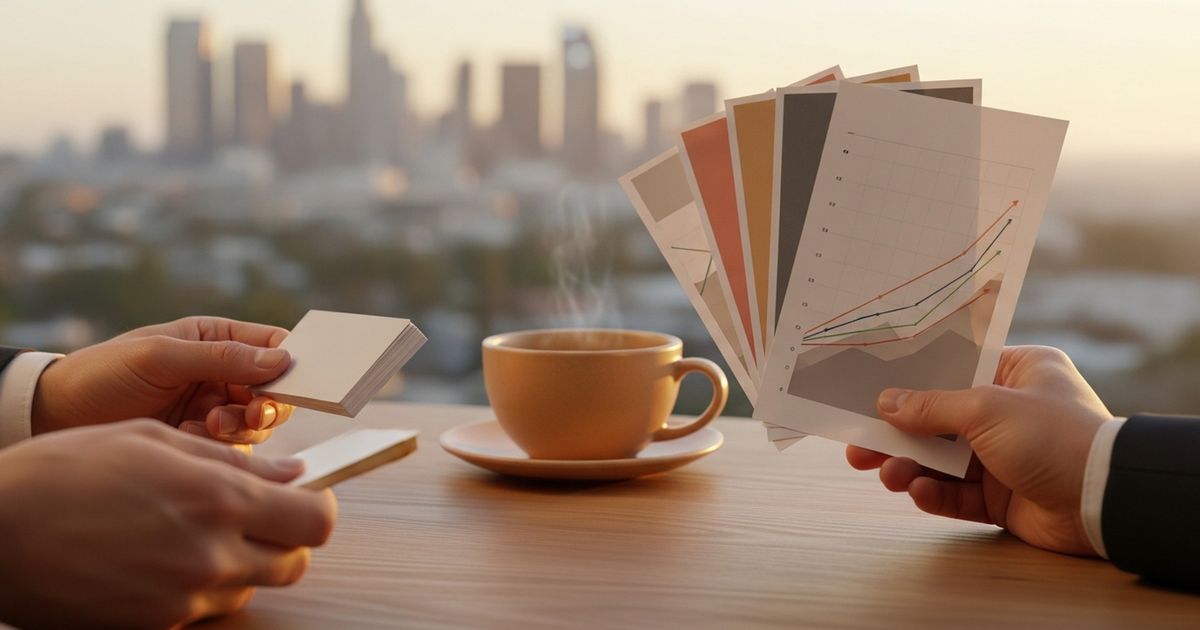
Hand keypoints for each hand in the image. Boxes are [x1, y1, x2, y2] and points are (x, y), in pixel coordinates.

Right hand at [0, 420, 335, 627]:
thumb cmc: (66, 470)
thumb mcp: (153, 440)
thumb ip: (231, 461)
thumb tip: (287, 475)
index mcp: (219, 497)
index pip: (316, 519)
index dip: (319, 507)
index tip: (308, 498)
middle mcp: (212, 553)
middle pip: (295, 562)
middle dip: (287, 538)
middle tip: (258, 517)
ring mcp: (184, 598)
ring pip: (251, 589)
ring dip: (243, 564)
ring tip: (197, 534)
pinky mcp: (156, 626)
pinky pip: (205, 611)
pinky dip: (201, 589)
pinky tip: (164, 560)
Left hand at [32, 316, 296, 443]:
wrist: (54, 418)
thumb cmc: (102, 375)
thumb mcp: (159, 356)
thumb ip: (220, 357)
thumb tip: (282, 360)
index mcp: (217, 339)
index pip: (273, 347)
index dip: (291, 364)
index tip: (289, 382)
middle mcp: (222, 373)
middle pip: (276, 391)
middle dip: (266, 405)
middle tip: (248, 414)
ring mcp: (214, 409)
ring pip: (258, 424)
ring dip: (241, 428)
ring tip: (207, 426)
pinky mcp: (201, 444)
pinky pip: (233, 451)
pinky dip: (218, 449)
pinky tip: (188, 438)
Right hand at [845, 346, 1112, 555]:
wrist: (1105, 501)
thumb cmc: (1055, 437)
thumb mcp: (985, 407)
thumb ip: (931, 406)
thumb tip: (885, 403)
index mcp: (1018, 372)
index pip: (955, 369)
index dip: (913, 380)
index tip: (873, 389)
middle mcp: (1011, 411)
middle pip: (939, 419)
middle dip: (899, 434)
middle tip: (860, 444)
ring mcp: (1006, 456)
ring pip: (942, 460)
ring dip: (910, 466)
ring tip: (886, 474)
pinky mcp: (1003, 497)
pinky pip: (957, 494)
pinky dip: (934, 494)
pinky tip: (917, 492)